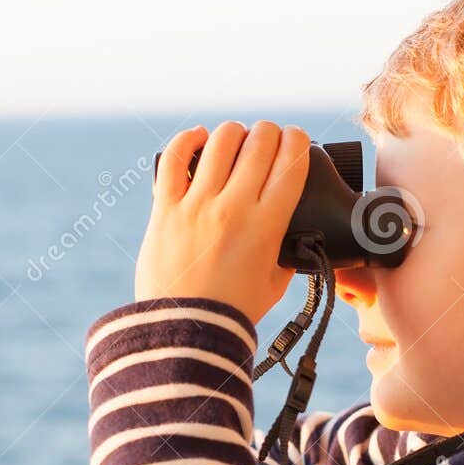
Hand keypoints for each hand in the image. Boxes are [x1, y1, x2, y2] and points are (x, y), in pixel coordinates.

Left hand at [134, 120, 311, 326]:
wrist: (187, 330)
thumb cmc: (233, 311)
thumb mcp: (276, 282)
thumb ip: (287, 252)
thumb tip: (294, 233)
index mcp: (268, 224)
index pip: (292, 160)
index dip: (298, 141)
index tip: (296, 142)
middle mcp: (234, 207)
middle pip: (260, 142)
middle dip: (269, 133)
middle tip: (267, 140)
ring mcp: (197, 205)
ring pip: (221, 141)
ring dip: (235, 133)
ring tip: (236, 140)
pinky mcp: (165, 208)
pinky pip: (174, 157)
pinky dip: (188, 139)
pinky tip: (199, 138)